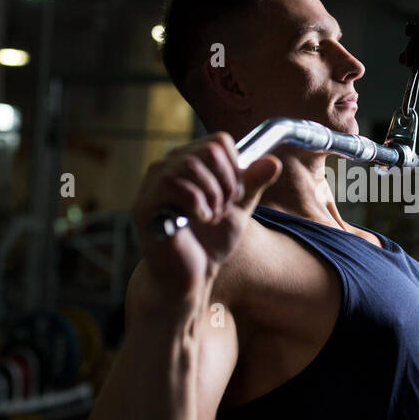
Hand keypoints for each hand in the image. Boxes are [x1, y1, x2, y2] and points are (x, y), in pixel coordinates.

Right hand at [129, 132, 282, 307]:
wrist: (190, 277)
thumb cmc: (210, 242)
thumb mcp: (238, 209)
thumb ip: (253, 184)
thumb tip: (274, 161)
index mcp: (187, 162)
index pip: (219, 142)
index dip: (235, 170)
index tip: (233, 198)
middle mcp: (167, 166)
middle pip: (209, 150)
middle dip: (227, 183)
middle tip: (223, 209)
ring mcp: (152, 183)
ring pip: (191, 165)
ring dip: (212, 195)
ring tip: (211, 218)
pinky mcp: (144, 204)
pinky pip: (172, 184)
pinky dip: (196, 203)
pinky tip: (200, 220)